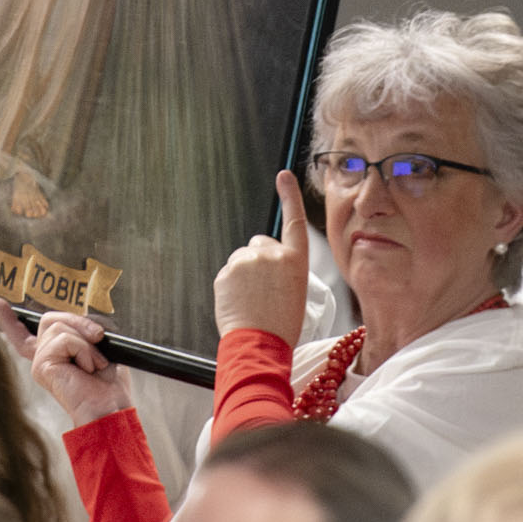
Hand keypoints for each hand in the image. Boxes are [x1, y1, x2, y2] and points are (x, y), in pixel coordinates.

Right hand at [0, 298, 130, 426]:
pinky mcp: (41, 366)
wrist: (110, 407)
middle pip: (49, 319)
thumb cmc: (109, 384)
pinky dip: (83, 350)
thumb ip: (82, 329)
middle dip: (78, 321)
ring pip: (59, 326)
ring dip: (86, 342)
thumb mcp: (98, 346)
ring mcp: (40, 362)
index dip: (10, 320)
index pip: (25, 335)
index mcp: (54, 355)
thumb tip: (79, 319)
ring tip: (93, 364)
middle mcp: (42, 358)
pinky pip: (65, 340)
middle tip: (98, 337)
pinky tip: (87, 368)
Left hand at [211, 171, 311, 342]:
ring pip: (242, 260)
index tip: (284, 176)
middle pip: (259, 244)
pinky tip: (239, 304)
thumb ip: (283, 269)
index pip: (294, 221)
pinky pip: (228, 274)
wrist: (259, 345)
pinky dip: (231, 286)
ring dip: (243, 275)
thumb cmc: (281, 326)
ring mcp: (247, 261)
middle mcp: (271, 255)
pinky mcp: (226, 272)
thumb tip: (267, 264)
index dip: (290, 196)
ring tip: (252, 301)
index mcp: (295, 260)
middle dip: (258, 260)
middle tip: (263, 289)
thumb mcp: (296, 292)